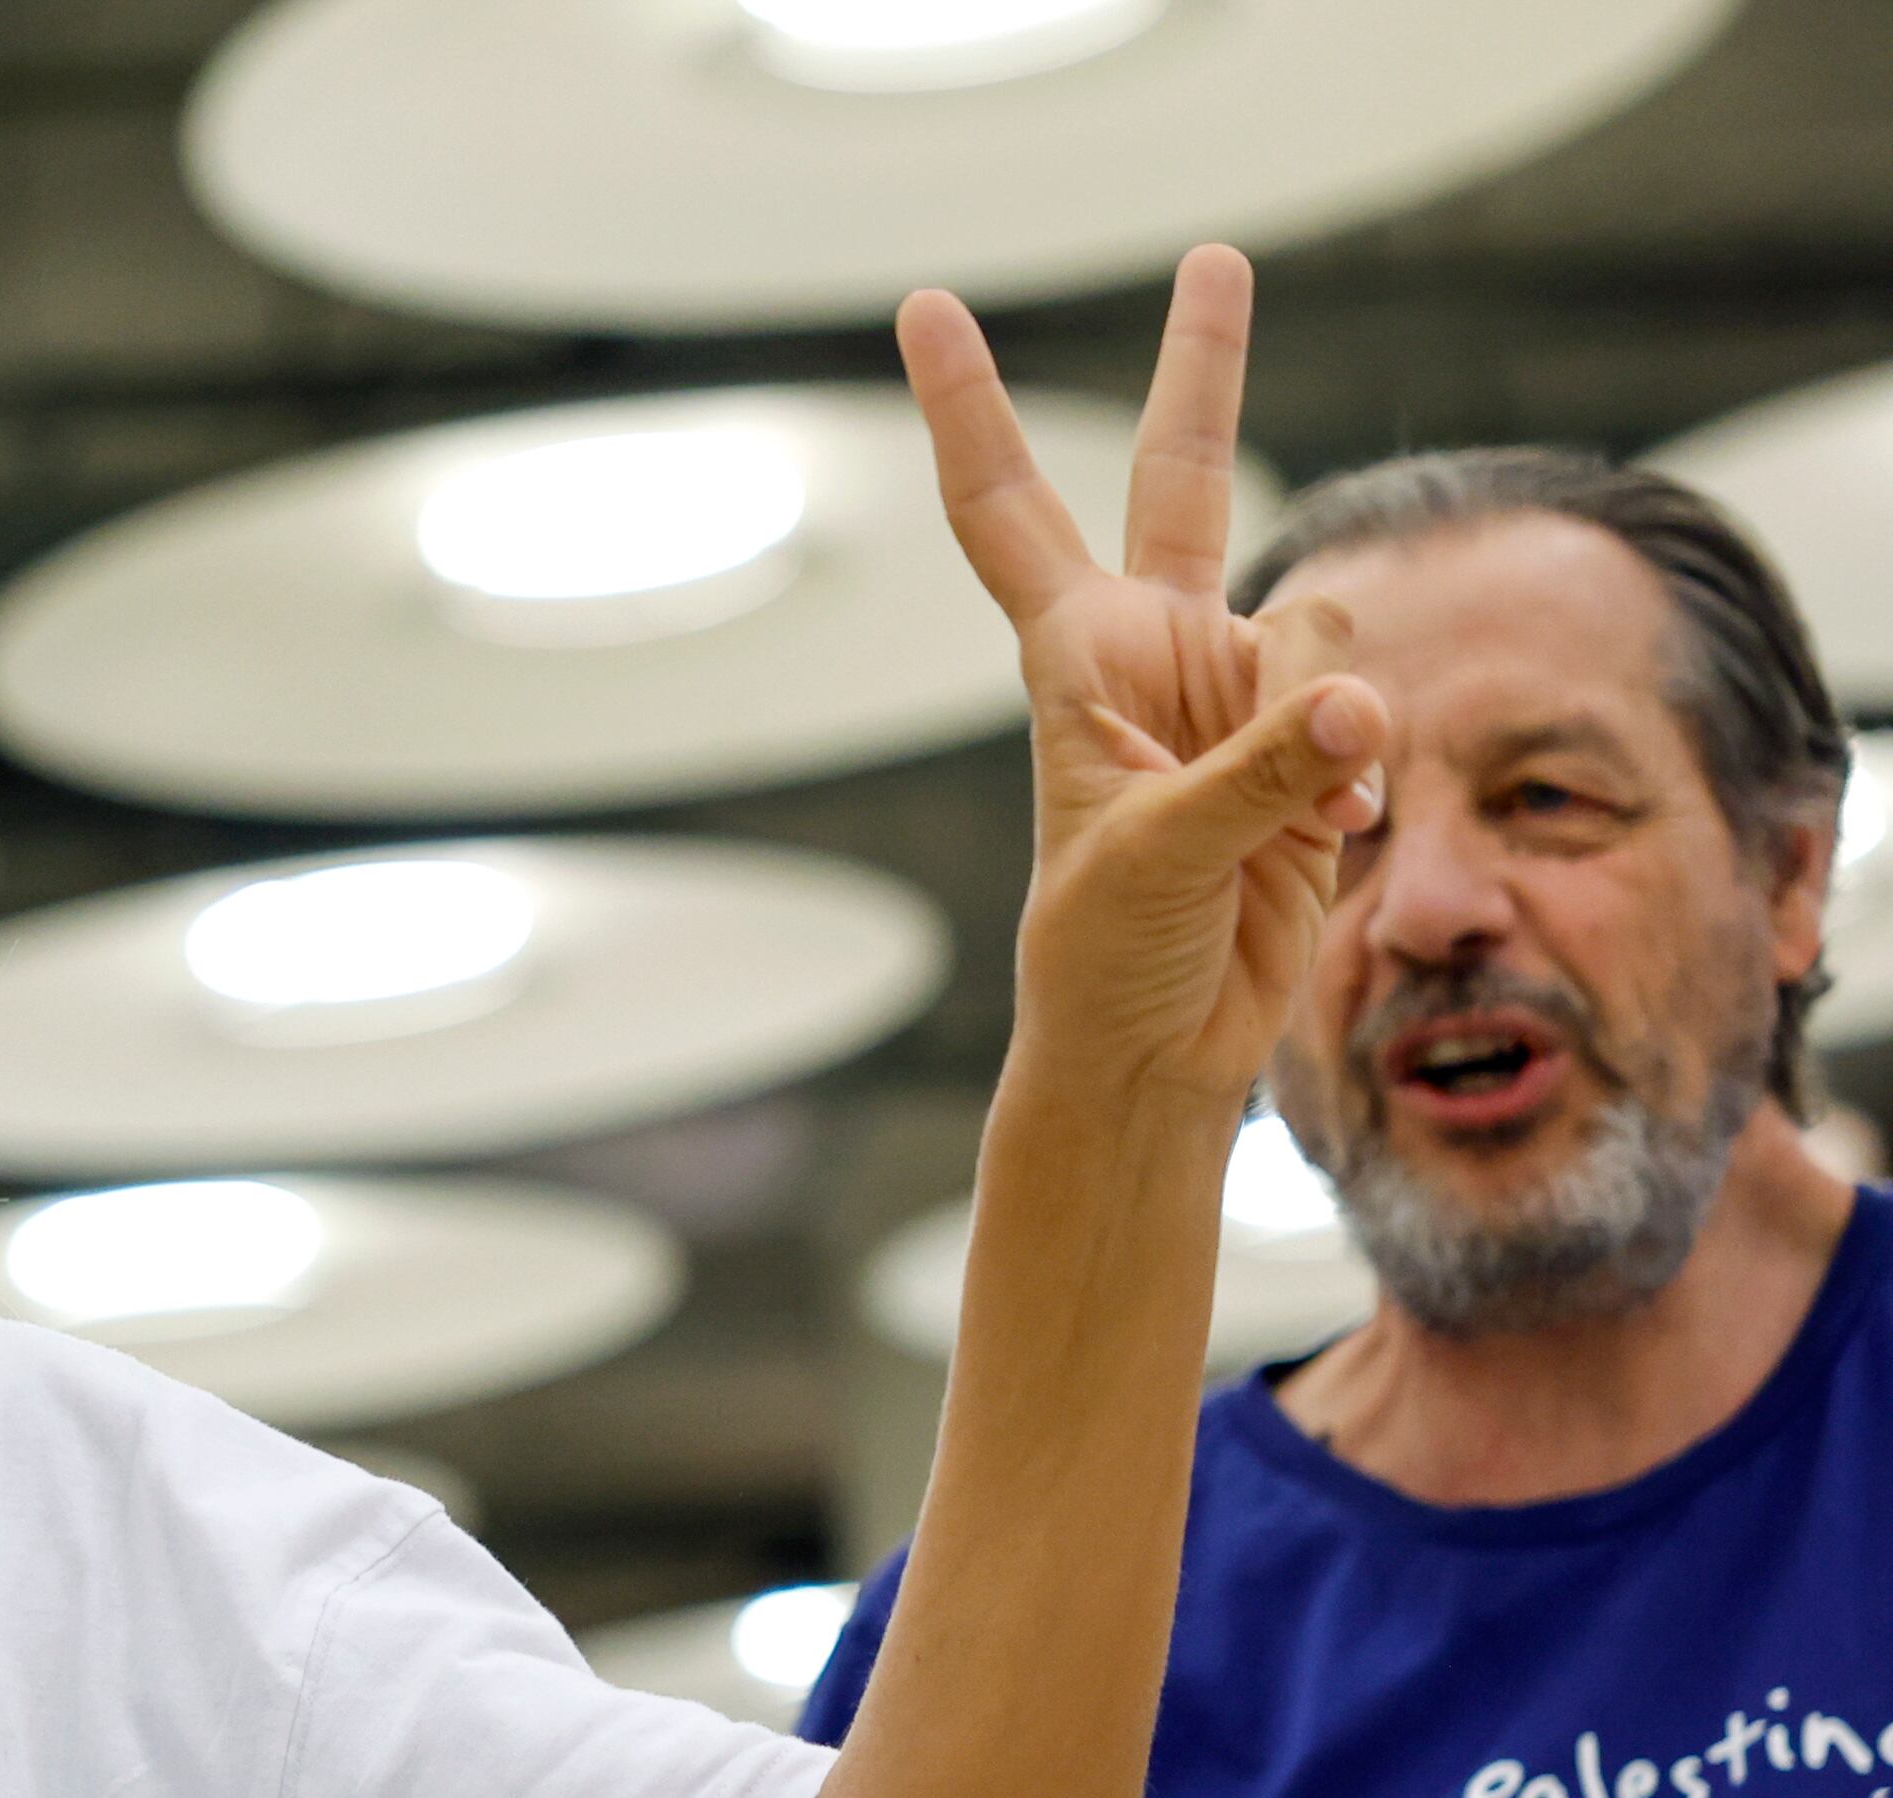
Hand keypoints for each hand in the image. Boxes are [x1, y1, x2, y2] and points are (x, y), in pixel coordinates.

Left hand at [912, 245, 1386, 1135]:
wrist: (1154, 1046)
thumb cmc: (1107, 957)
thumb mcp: (1160, 860)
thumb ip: (1260, 771)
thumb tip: (1351, 702)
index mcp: (1076, 659)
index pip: (1007, 508)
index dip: (969, 409)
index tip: (924, 309)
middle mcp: (1155, 653)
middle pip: (1186, 477)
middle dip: (1204, 367)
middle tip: (1214, 255)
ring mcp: (1237, 691)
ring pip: (1324, 624)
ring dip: (1322, 722)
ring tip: (1273, 821)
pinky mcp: (1305, 743)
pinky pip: (1371, 707)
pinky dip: (1361, 774)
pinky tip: (1319, 839)